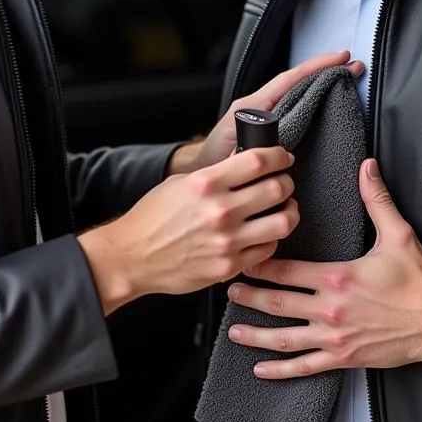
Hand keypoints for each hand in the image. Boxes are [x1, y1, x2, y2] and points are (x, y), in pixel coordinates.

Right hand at [80, 145, 298, 313]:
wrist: (132, 257)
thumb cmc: (152, 219)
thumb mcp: (181, 183)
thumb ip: (215, 175)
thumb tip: (246, 166)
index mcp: (206, 184)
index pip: (258, 161)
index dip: (278, 156)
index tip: (282, 158)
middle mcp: (220, 211)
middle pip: (277, 189)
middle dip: (286, 182)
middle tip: (283, 183)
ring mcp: (227, 241)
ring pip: (283, 222)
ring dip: (289, 212)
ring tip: (283, 209)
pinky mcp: (229, 266)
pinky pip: (268, 249)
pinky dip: (272, 238)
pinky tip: (264, 233)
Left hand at [168, 51, 363, 174]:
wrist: (202, 171)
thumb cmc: (214, 163)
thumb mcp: (232, 154)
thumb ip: (250, 150)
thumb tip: (272, 150)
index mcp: (252, 106)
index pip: (289, 80)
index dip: (315, 68)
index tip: (339, 58)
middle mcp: (260, 106)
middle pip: (297, 81)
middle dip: (324, 71)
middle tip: (352, 66)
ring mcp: (265, 114)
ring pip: (297, 92)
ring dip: (321, 85)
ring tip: (345, 78)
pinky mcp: (269, 125)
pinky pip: (294, 107)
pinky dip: (312, 100)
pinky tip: (328, 104)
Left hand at [226, 158, 421, 376]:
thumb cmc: (420, 281)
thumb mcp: (398, 234)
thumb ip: (376, 199)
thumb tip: (366, 166)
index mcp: (337, 277)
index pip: (287, 270)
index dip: (260, 265)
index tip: (243, 258)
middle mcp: (330, 309)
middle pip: (278, 303)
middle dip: (249, 296)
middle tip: (228, 290)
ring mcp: (335, 337)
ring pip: (285, 338)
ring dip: (256, 335)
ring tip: (234, 331)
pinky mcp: (344, 358)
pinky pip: (306, 366)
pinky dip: (281, 370)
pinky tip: (261, 370)